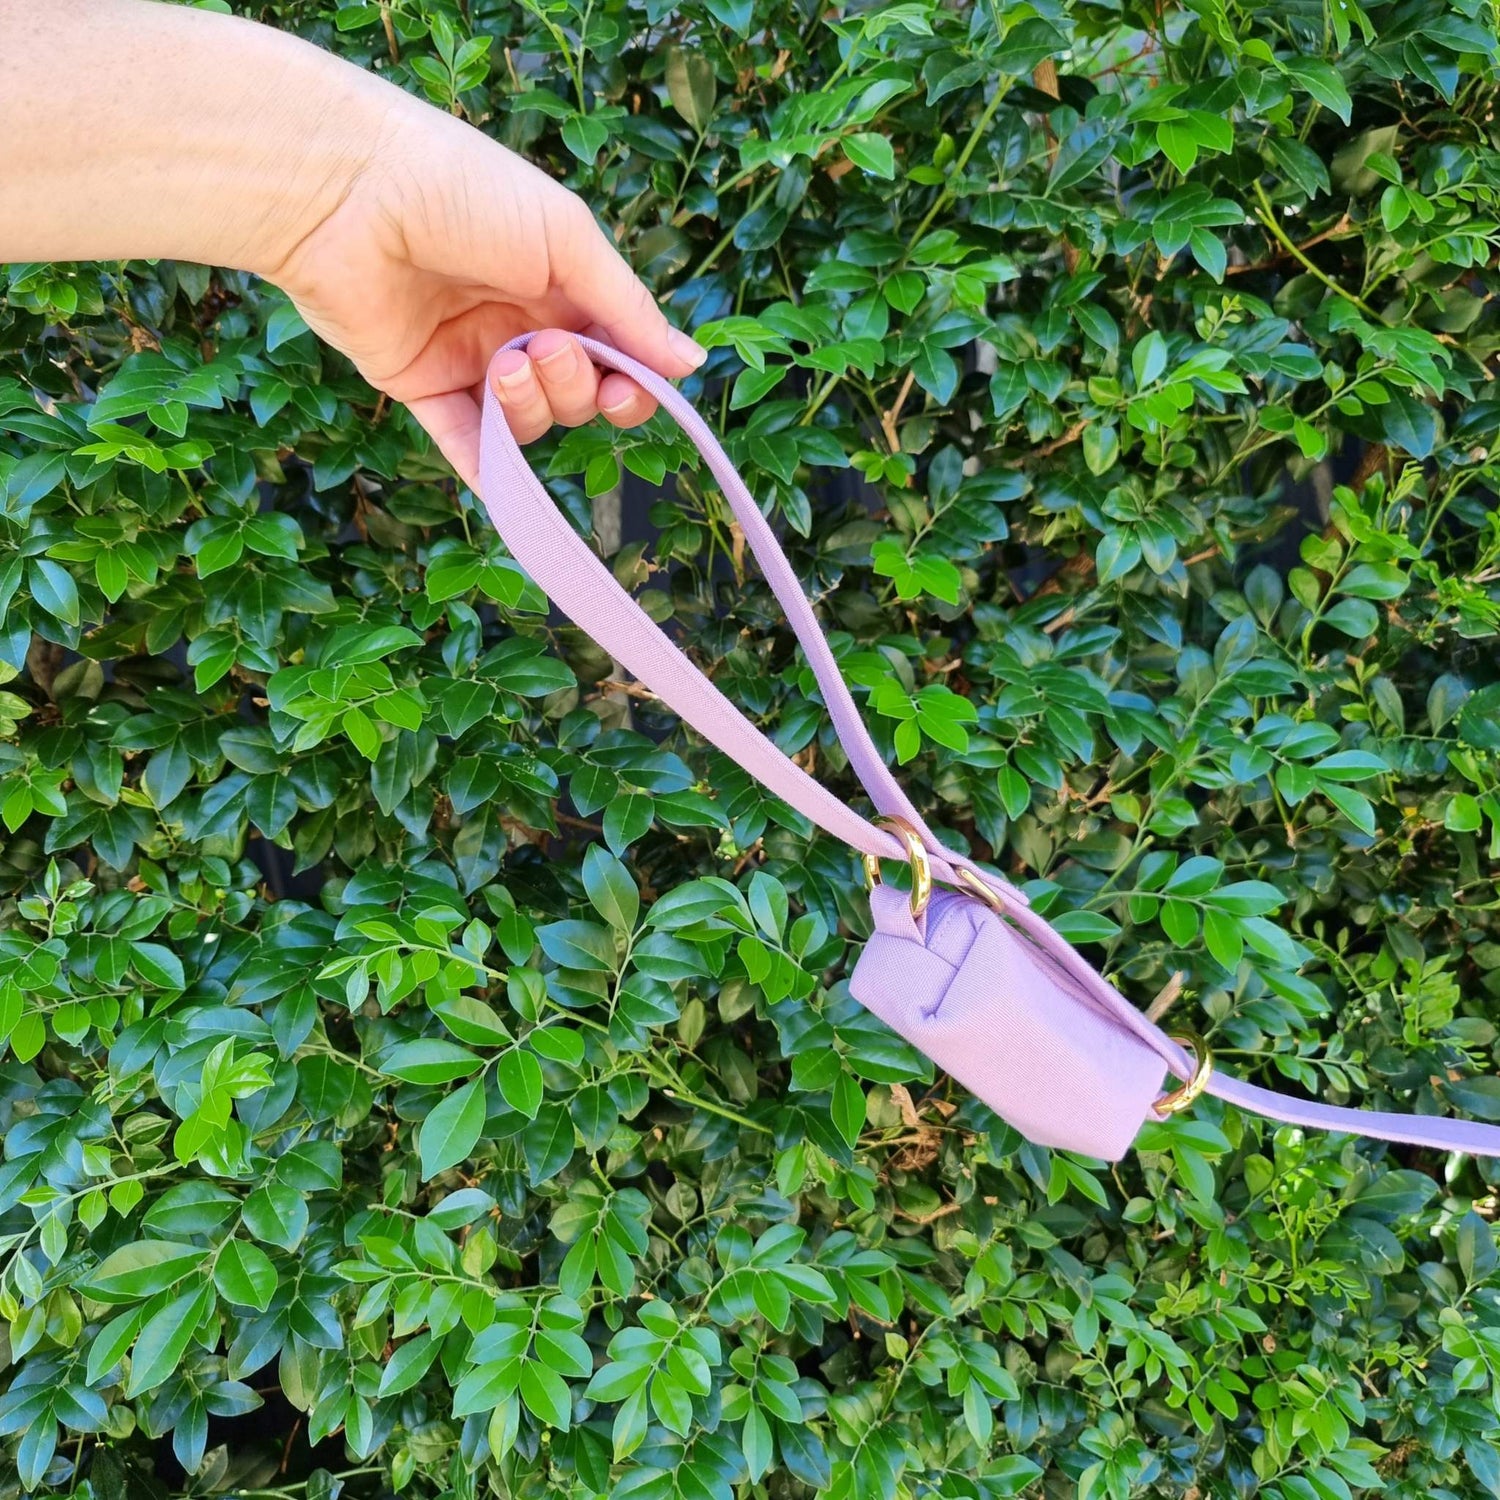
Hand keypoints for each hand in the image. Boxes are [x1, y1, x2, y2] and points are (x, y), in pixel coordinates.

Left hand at [270, 91, 702, 487]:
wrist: (346, 192)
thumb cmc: (462, 191)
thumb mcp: (566, 238)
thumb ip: (626, 309)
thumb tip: (691, 364)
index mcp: (561, 282)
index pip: (617, 354)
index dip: (632, 383)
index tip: (634, 389)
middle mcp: (519, 324)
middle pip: (577, 395)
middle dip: (575, 385)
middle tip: (546, 348)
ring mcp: (469, 359)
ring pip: (528, 421)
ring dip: (530, 404)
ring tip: (504, 365)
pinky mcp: (420, 385)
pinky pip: (465, 444)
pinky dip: (489, 472)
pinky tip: (508, 491)